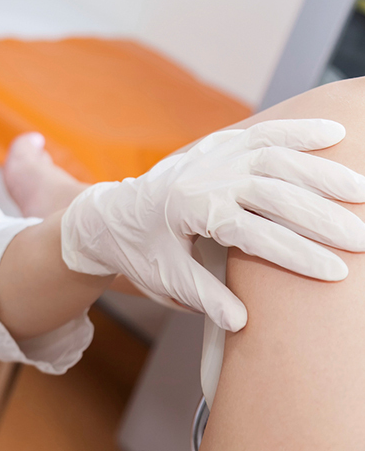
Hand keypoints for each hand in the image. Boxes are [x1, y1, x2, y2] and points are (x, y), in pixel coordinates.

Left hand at [60, 119, 364, 331]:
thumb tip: (240, 320)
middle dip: (321, 215)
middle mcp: (203, 178)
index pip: (251, 232)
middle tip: (363, 238)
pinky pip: (262, 133)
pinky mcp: (220, 146)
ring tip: (361, 190)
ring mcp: (213, 157)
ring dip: (320, 171)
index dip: (295, 252)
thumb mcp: (166, 279)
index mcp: (189, 211)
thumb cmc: (141, 252)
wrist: (111, 216)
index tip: (336, 272)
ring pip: (273, 156)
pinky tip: (334, 130)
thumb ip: (203, 296)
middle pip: (271, 191)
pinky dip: (298, 130)